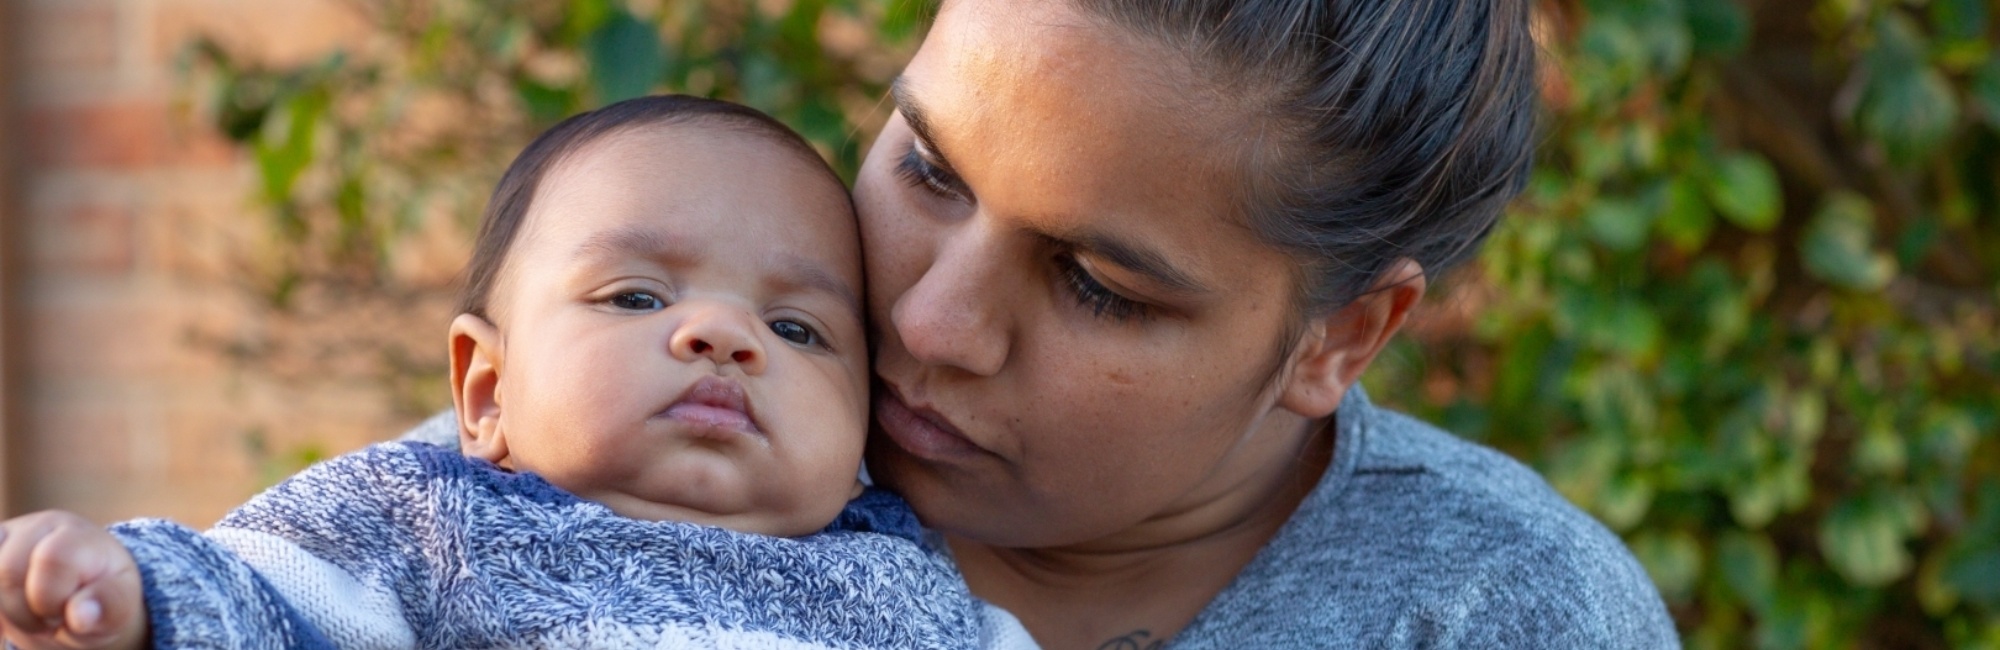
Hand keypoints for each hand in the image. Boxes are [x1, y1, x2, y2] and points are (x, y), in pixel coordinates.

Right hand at [0, 511, 144, 649]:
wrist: (83, 588)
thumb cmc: (102, 596)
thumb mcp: (118, 605)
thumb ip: (107, 607)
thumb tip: (81, 615)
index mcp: (76, 535)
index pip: (52, 559)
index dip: (52, 598)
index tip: (66, 616)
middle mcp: (37, 527)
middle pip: (6, 570)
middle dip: (24, 610)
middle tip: (47, 621)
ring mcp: (4, 538)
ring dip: (2, 609)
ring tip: (27, 615)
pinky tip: (2, 623)